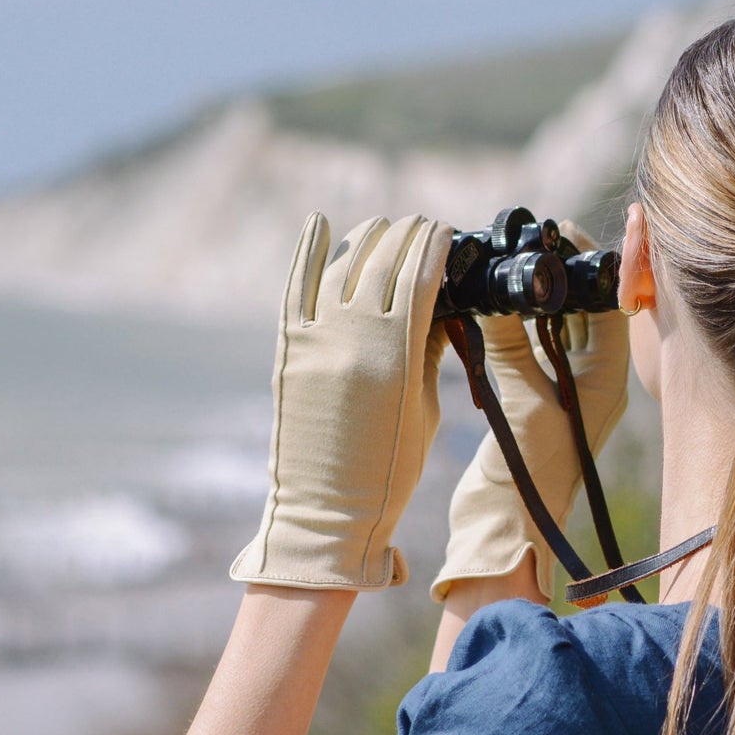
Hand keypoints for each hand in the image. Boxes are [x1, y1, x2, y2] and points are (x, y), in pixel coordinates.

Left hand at [231, 212, 453, 591]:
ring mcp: (317, 338)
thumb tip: (440, 304)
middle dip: (406, 234)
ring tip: (383, 229)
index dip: (435, 244)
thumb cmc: (388, 470)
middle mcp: (355, 336)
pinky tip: (319, 224)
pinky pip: (296, 284)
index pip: (421, 273)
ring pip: (342, 263)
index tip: (445, 232)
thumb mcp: (425, 409)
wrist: (325, 510)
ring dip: (366, 238)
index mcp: (400, 353)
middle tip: (421, 226)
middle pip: (383, 260)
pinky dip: (308, 250)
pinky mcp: (288, 348)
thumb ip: (432, 350)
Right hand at [431, 221, 630, 603]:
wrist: (504, 523)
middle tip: (535, 241)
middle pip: (586, 313)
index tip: (564, 233)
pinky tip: (498, 303)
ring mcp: (567, 393)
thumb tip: (500, 289)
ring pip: (559, 328)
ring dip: (539, 299)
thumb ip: (512, 341)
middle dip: (562, 277)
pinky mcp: (537, 401)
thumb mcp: (521, 397)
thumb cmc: (527, 472)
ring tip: (514, 264)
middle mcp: (594, 384)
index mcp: (607, 382)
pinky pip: (534, 349)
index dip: (591, 267)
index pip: (610, 308)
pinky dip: (520, 325)